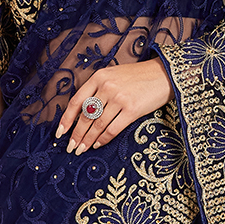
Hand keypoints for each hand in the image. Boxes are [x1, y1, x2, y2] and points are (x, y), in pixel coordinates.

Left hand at [55, 58, 173, 153]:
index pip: (76, 101)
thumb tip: (82, 114)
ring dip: (87, 140)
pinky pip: (112, 129)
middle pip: (85, 116)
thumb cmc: (138, 77)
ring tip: (81, 149)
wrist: (164, 74)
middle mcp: (107, 87)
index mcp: (99, 77)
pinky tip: (98, 144)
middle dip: (76, 135)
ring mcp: (119, 98)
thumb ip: (98, 90)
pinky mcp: (132, 110)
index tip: (60, 133)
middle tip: (71, 147)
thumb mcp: (113, 76)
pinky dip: (103, 139)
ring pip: (97, 125)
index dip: (66, 119)